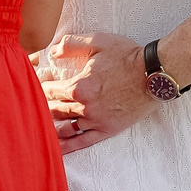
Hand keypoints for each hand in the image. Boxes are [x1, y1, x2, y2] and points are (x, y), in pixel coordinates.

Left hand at [43, 32, 147, 154]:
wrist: (153, 75)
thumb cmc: (127, 56)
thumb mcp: (98, 41)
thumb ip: (71, 44)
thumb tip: (52, 51)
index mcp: (79, 87)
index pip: (50, 91)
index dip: (41, 87)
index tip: (40, 84)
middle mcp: (85, 108)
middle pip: (55, 111)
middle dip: (44, 106)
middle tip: (37, 104)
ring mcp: (96, 121)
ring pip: (66, 128)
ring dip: (52, 126)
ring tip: (42, 125)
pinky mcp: (108, 130)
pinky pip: (83, 142)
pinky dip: (69, 146)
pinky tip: (58, 149)